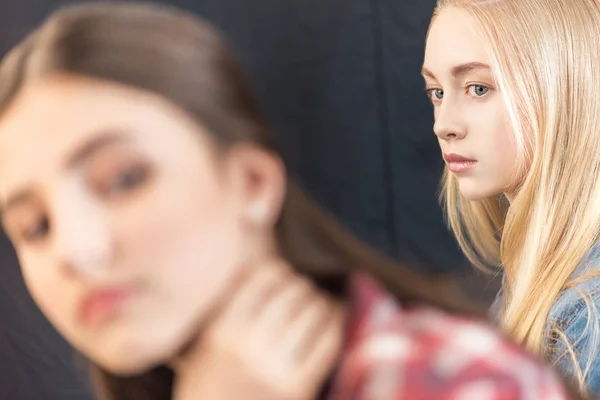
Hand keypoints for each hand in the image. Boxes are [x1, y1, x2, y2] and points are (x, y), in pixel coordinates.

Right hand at [173, 260, 344, 399]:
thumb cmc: (206, 385)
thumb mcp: (201, 343)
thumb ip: (223, 306)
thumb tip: (250, 264)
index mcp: (222, 331)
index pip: (263, 278)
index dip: (279, 269)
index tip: (283, 272)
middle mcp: (249, 347)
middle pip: (293, 292)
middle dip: (302, 285)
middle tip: (303, 287)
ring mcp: (276, 369)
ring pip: (314, 312)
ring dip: (321, 301)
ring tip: (320, 300)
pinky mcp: (299, 389)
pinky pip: (328, 343)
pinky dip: (335, 324)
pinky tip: (334, 317)